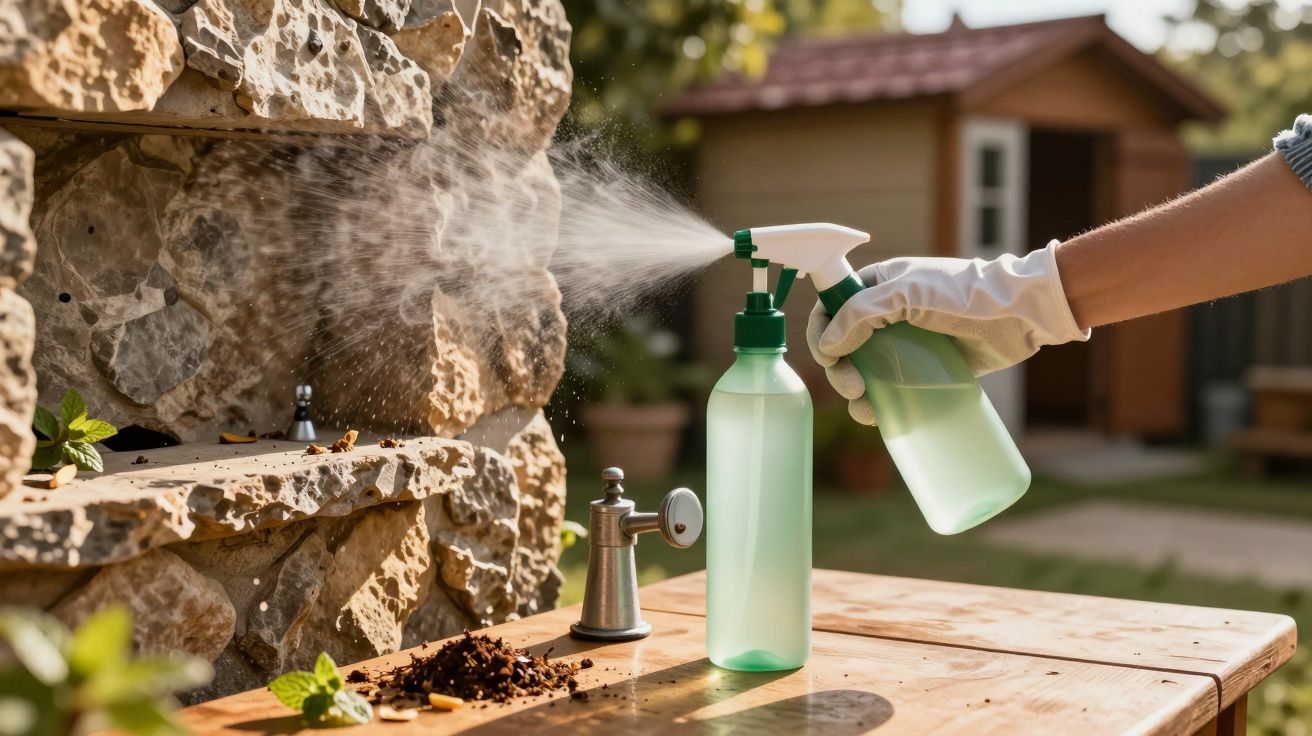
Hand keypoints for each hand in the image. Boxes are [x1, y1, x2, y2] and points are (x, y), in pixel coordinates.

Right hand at [806, 241, 1089, 424]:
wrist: (1021, 313)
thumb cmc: (964, 293)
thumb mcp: (907, 293)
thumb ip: (862, 313)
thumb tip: (830, 345)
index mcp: (876, 287)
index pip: (831, 309)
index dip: (821, 334)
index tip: (829, 357)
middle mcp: (886, 315)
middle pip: (843, 348)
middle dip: (839, 371)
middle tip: (855, 388)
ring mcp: (906, 345)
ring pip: (863, 374)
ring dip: (856, 395)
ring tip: (869, 411)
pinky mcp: (926, 370)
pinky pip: (893, 391)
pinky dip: (881, 406)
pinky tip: (882, 418)